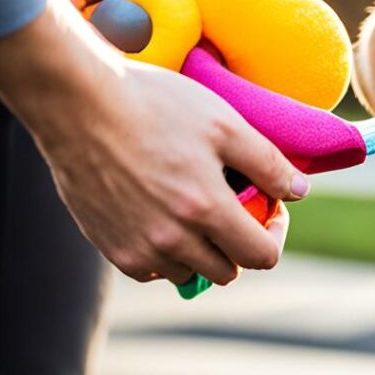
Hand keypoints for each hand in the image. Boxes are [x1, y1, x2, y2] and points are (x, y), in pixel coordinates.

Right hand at [0, 0, 309, 285]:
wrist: (76, 101)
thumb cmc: (153, 104)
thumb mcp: (224, 123)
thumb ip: (268, 163)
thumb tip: (299, 191)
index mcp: (205, 209)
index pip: (261, 257)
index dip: (275, 235)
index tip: (270, 210)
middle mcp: (171, 239)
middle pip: (227, 271)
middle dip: (240, 244)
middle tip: (234, 208)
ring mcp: (137, 247)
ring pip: (189, 273)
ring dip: (202, 251)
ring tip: (196, 209)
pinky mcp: (108, 246)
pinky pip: (151, 271)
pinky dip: (165, 255)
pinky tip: (164, 218)